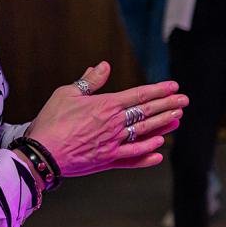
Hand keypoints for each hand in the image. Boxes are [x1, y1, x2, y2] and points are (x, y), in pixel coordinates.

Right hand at [25, 61, 186, 178]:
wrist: (41, 154)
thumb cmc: (50, 121)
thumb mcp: (67, 93)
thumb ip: (89, 81)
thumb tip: (104, 66)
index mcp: (106, 106)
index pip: (139, 95)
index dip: (159, 90)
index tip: (174, 86)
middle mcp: (114, 124)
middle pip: (147, 113)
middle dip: (168, 106)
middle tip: (185, 101)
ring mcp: (113, 144)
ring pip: (145, 134)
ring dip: (163, 126)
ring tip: (178, 120)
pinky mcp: (108, 161)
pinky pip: (133, 157)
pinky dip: (147, 154)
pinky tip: (159, 150)